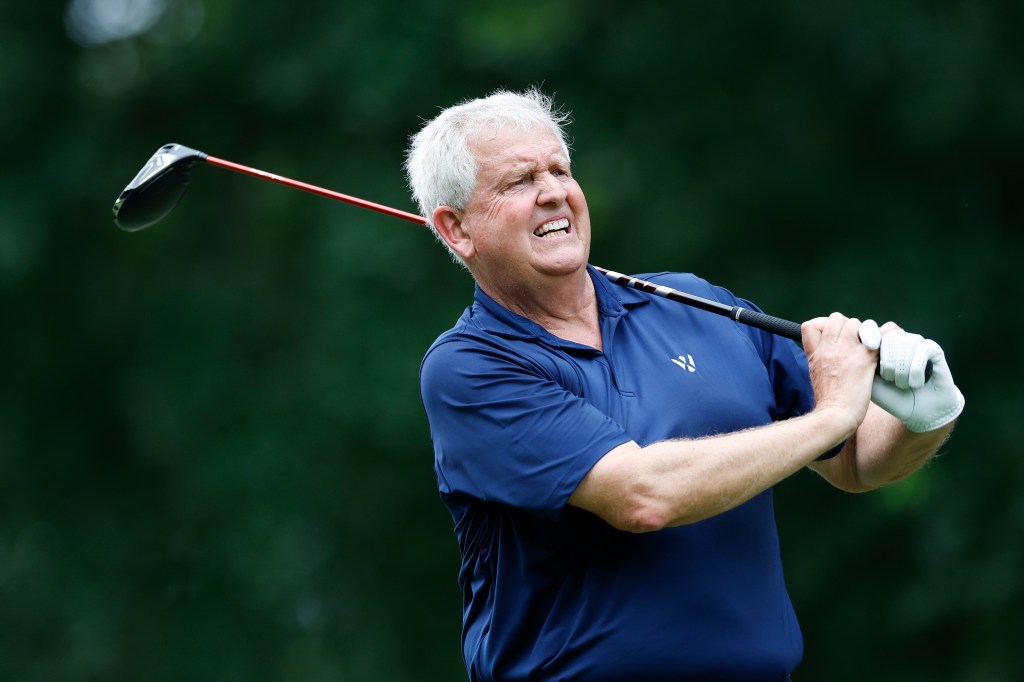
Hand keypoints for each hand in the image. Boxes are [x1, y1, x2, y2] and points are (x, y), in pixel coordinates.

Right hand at [803, 313, 878, 431]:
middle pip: (837, 319)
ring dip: (864, 333)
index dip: (824, 326)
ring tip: (868, 349)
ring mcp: (847, 351)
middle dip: (848, 327)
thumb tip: (827, 350)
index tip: (832, 337)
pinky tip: (881, 353)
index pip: (811, 325)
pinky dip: (882, 341)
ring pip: (857, 324)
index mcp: (816, 353)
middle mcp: (829, 348)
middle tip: (855, 343)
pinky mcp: (865, 359)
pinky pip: (877, 337)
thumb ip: (819, 357)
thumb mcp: (814, 374)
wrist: (834, 416)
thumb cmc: (827, 400)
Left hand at [868, 326, 964, 431]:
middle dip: (888, 361)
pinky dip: (916, 370)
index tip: (868, 347)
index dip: (870, 334)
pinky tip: (916, 383)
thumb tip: (857, 344)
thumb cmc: (893, 398)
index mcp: (880, 345)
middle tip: (890, 380)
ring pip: (906, 343)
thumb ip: (862, 365)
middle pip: (889, 336)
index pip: (872, 329)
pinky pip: (923, 350)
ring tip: (903, 385)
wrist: (920, 412)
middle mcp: (899, 341)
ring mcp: (916, 343)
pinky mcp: (934, 350)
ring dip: (902, 368)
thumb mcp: (871, 384)